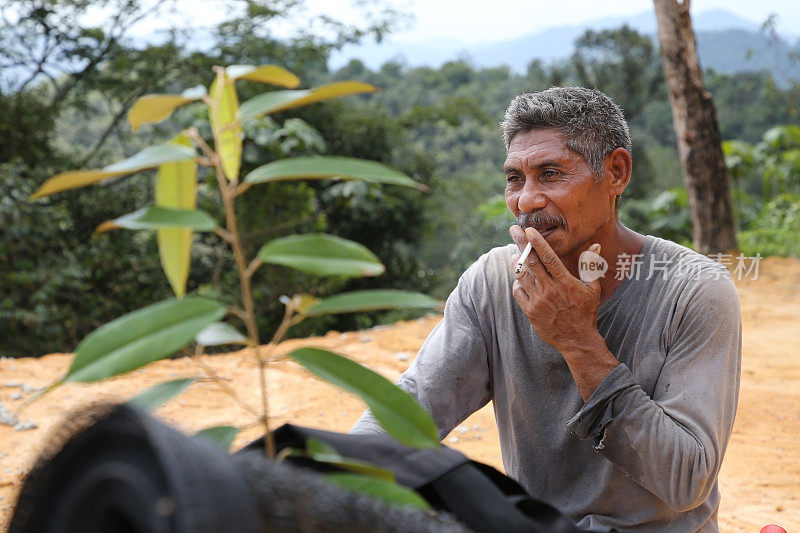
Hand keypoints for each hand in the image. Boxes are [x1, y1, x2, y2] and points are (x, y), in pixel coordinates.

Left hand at [510, 225, 601, 353]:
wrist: (577, 340)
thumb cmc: (586, 312)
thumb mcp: (593, 288)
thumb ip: (590, 266)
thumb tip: (595, 245)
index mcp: (565, 282)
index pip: (548, 257)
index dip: (537, 242)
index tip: (528, 230)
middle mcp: (550, 290)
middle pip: (531, 262)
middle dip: (520, 243)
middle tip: (513, 230)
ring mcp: (538, 301)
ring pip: (521, 276)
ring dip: (516, 262)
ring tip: (515, 256)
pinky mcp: (530, 312)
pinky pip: (518, 292)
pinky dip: (517, 283)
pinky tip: (520, 280)